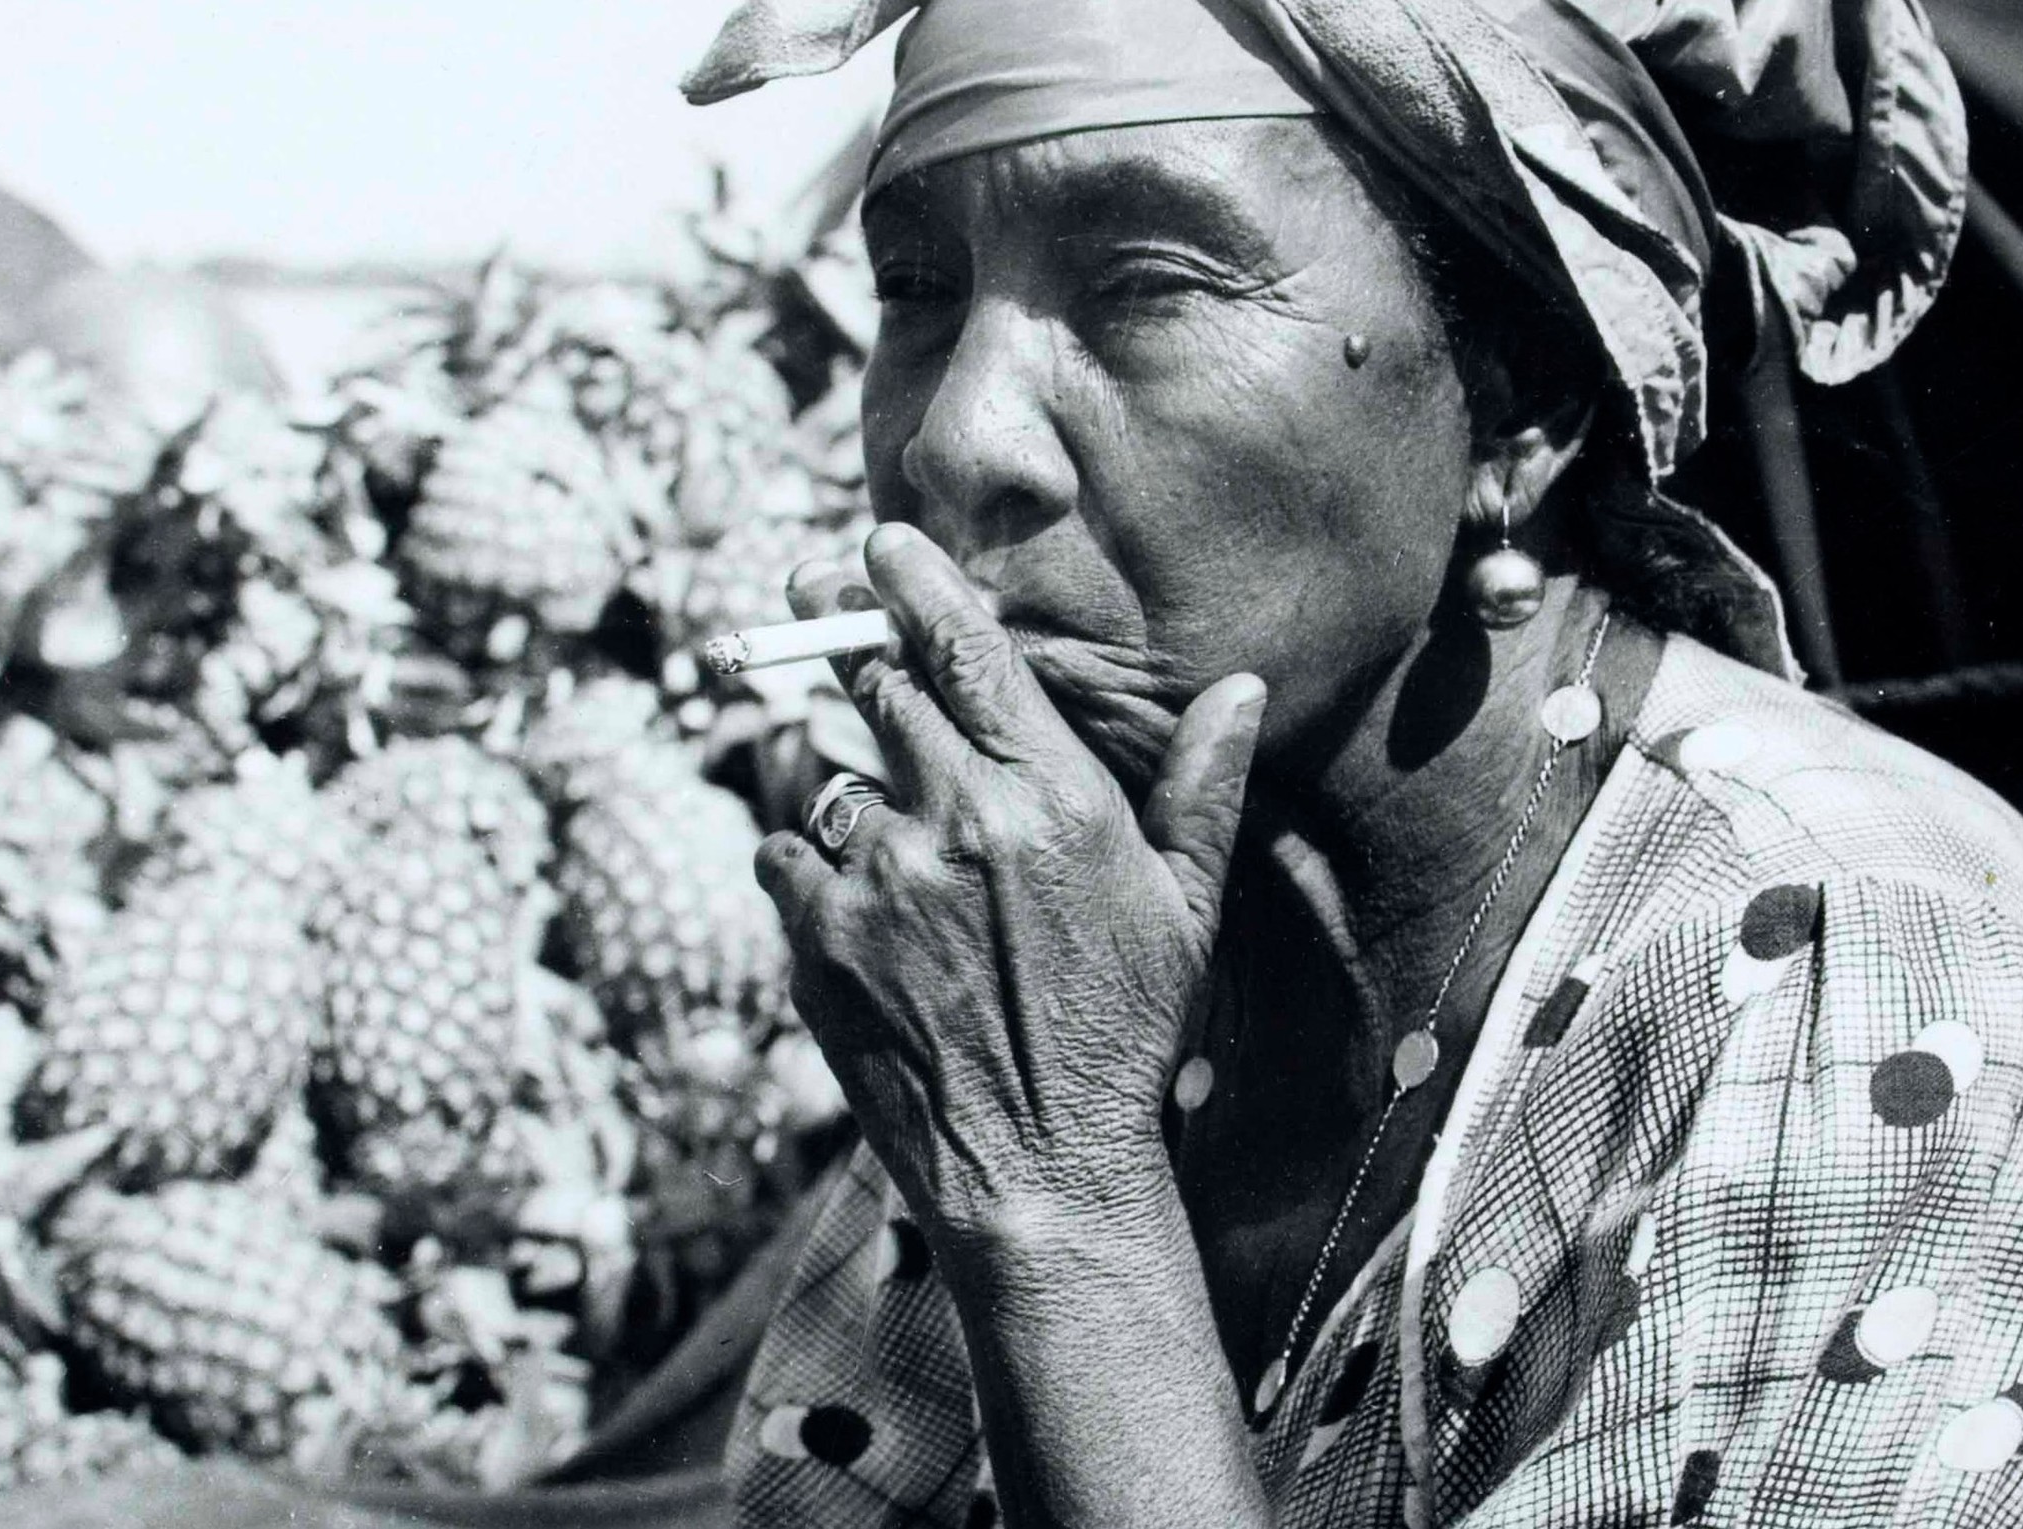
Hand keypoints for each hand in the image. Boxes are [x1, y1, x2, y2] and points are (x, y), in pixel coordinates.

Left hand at [755, 523, 1266, 1257]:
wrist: (1042, 1170)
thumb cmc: (1126, 1037)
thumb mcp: (1186, 909)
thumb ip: (1201, 790)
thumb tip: (1241, 693)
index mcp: (1049, 796)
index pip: (963, 647)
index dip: (911, 581)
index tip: (877, 544)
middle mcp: (957, 819)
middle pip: (873, 688)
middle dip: (842, 639)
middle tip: (813, 602)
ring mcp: (878, 879)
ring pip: (821, 776)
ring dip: (835, 779)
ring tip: (869, 817)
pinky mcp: (819, 940)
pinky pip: (782, 859)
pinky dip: (802, 866)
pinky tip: (847, 901)